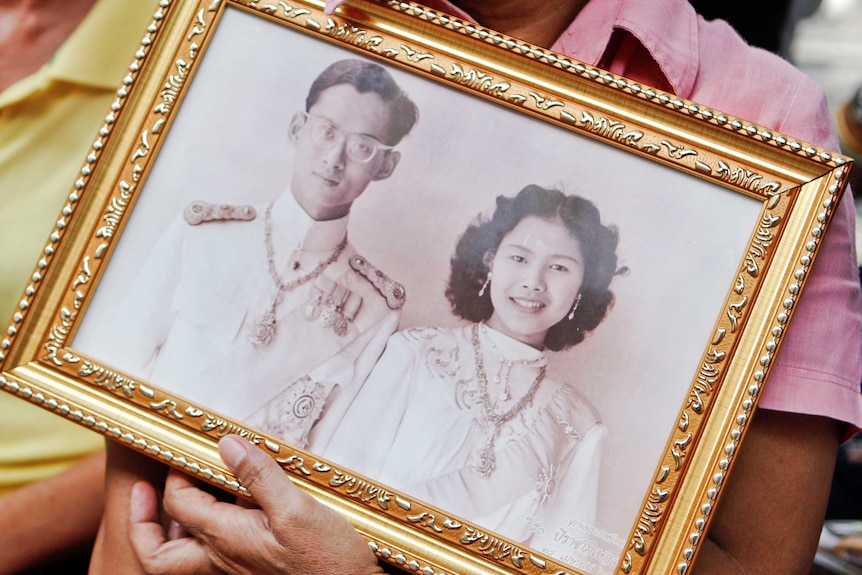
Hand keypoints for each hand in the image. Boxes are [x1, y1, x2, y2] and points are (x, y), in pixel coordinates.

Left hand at [129, 435, 383, 574]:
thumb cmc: (328, 560)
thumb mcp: (298, 509)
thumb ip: (261, 477)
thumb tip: (228, 445)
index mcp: (226, 539)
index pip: (179, 505)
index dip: (175, 476)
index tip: (186, 453)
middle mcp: (222, 561)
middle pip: (159, 555)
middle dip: (142, 524)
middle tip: (143, 492)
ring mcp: (236, 571)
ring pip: (181, 562)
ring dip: (171, 534)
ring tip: (179, 503)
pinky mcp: (254, 572)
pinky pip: (211, 561)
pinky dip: (205, 539)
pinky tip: (231, 516)